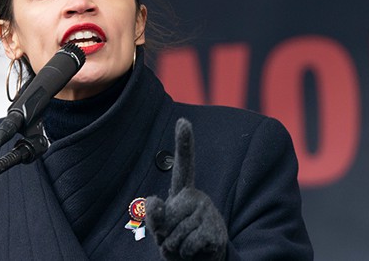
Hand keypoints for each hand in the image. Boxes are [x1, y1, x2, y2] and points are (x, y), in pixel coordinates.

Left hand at [145, 118, 227, 260]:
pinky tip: (197, 251)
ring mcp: (209, 213)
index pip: (184, 166)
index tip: (184, 121)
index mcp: (183, 193)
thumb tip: (153, 202)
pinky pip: (187, 244)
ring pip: (175, 235)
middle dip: (165, 236)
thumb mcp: (160, 229)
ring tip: (187, 246)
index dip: (184, 143)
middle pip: (166, 218)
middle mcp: (198, 198)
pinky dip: (186, 254)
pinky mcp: (216, 231)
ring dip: (175, 248)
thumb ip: (153, 216)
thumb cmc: (178, 242)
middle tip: (178, 239)